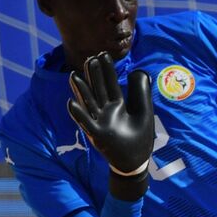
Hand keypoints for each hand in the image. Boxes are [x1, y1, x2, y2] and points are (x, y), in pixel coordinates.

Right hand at [67, 52, 153, 175]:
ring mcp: (99, 122)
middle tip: (89, 58)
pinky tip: (71, 102)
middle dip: (93, 75)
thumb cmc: (139, 138)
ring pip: (89, 103)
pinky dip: (79, 114)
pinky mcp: (97, 135)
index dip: (107, 70)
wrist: (135, 162)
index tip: (102, 54)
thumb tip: (138, 71)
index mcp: (118, 106)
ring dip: (81, 90)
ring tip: (74, 75)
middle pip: (98, 90)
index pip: (111, 85)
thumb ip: (141, 93)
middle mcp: (106, 112)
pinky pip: (86, 123)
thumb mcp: (144, 113)